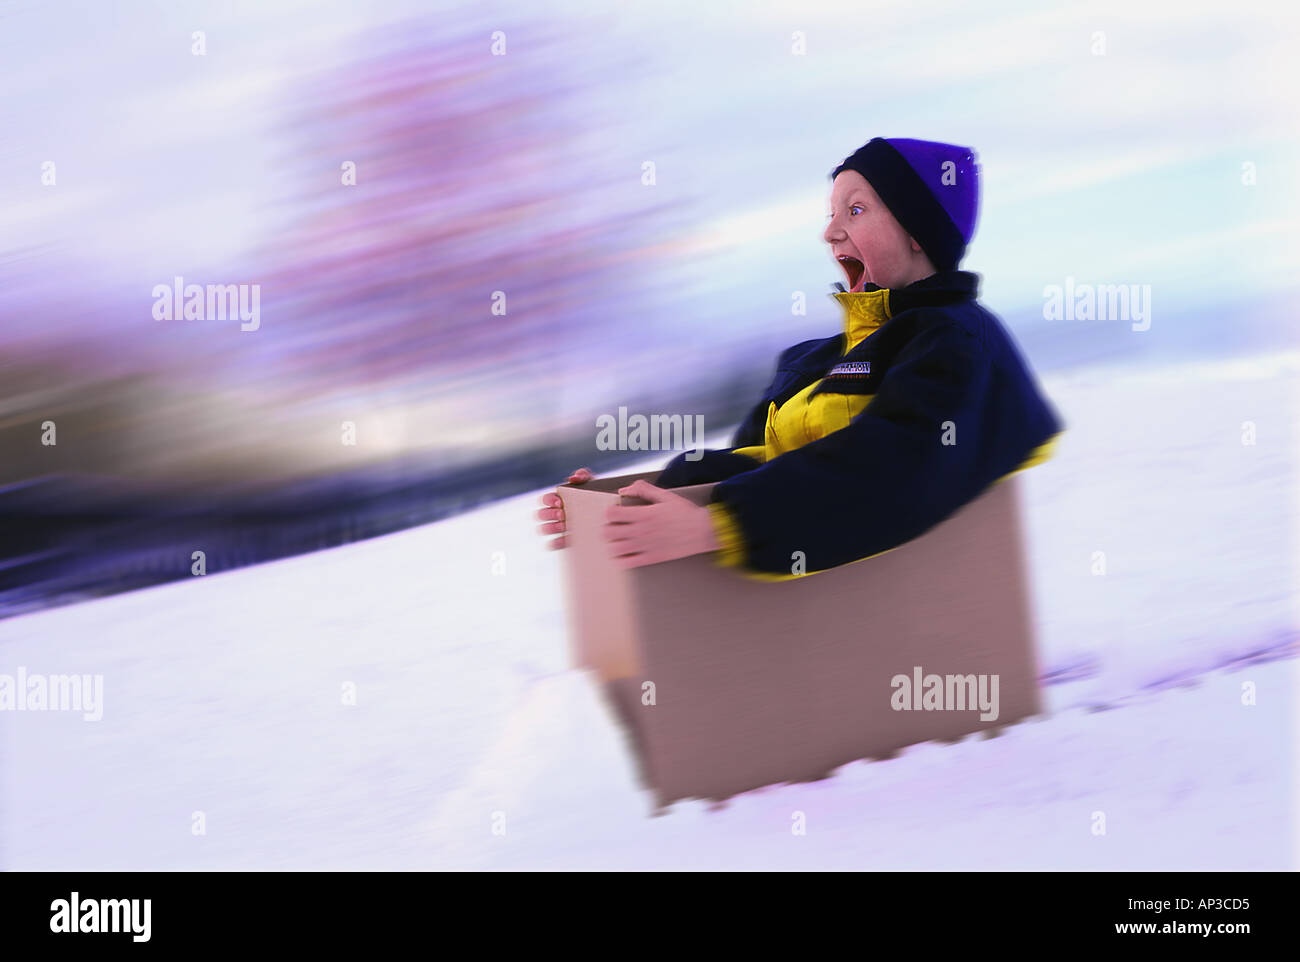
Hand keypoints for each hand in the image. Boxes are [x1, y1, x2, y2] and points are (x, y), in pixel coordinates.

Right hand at [536, 467, 592, 549]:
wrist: (611, 515)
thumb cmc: (598, 497)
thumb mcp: (593, 484)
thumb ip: (583, 476)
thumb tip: (573, 478)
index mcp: (559, 499)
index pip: (546, 499)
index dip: (549, 500)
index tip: (560, 502)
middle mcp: (555, 513)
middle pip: (541, 514)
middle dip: (549, 514)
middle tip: (562, 514)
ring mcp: (559, 528)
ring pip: (544, 528)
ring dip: (550, 527)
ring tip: (564, 527)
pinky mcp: (565, 541)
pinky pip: (553, 543)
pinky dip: (555, 542)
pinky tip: (566, 539)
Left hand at [603, 479, 719, 568]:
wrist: (703, 531)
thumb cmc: (686, 513)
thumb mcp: (665, 495)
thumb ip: (643, 489)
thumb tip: (625, 490)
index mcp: (643, 514)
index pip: (611, 514)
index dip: (610, 511)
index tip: (617, 511)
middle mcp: (641, 531)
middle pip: (608, 533)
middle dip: (608, 527)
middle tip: (616, 525)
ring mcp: (645, 547)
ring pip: (614, 549)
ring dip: (613, 543)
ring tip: (620, 539)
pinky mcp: (651, 559)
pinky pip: (627, 563)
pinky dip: (622, 559)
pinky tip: (627, 553)